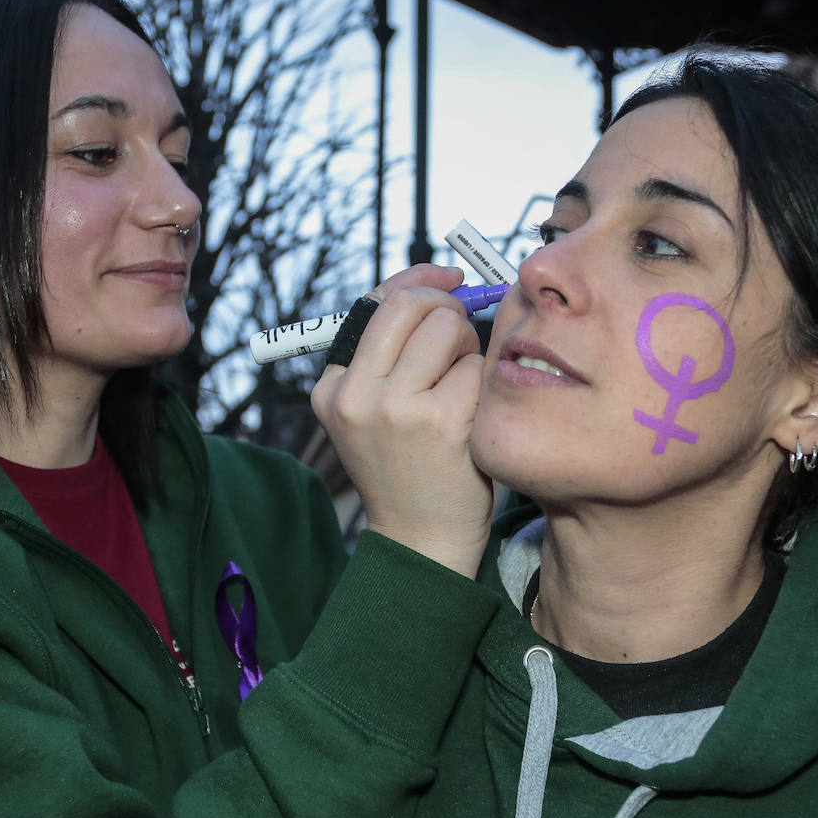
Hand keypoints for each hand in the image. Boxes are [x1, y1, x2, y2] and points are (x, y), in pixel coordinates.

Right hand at [311, 264, 492, 577]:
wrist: (424, 538)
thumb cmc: (412, 466)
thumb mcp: (377, 410)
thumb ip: (393, 350)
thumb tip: (443, 281)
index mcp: (331, 387)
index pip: (374, 302)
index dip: (418, 280)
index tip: (451, 279)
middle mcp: (354, 394)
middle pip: (409, 303)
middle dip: (446, 307)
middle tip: (463, 333)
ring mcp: (395, 408)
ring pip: (446, 326)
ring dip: (468, 346)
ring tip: (464, 387)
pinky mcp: (441, 422)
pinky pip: (476, 366)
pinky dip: (485, 382)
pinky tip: (475, 415)